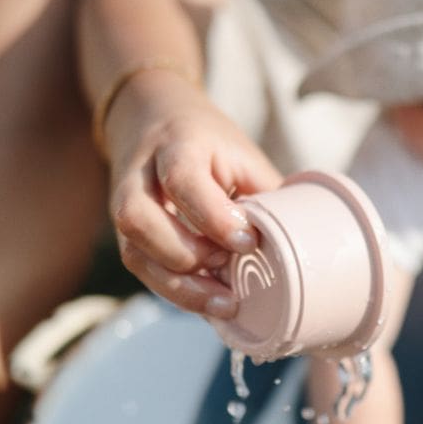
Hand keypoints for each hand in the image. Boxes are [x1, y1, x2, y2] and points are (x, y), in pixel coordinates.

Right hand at [104, 71, 281, 315]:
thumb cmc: (208, 145)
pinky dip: (175, 291)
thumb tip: (299, 244)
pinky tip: (208, 300)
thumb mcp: (242, 155)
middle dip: (186, 255)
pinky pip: (142, 270)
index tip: (247, 242)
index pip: (182, 179)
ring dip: (178, 286)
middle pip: (139, 219)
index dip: (213, 216)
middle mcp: (139, 175)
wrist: (154, 120)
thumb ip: (263, 196)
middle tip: (228, 268)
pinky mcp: (127, 235)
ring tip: (223, 303)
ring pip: (133, 253)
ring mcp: (124, 207)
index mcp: (177, 144)